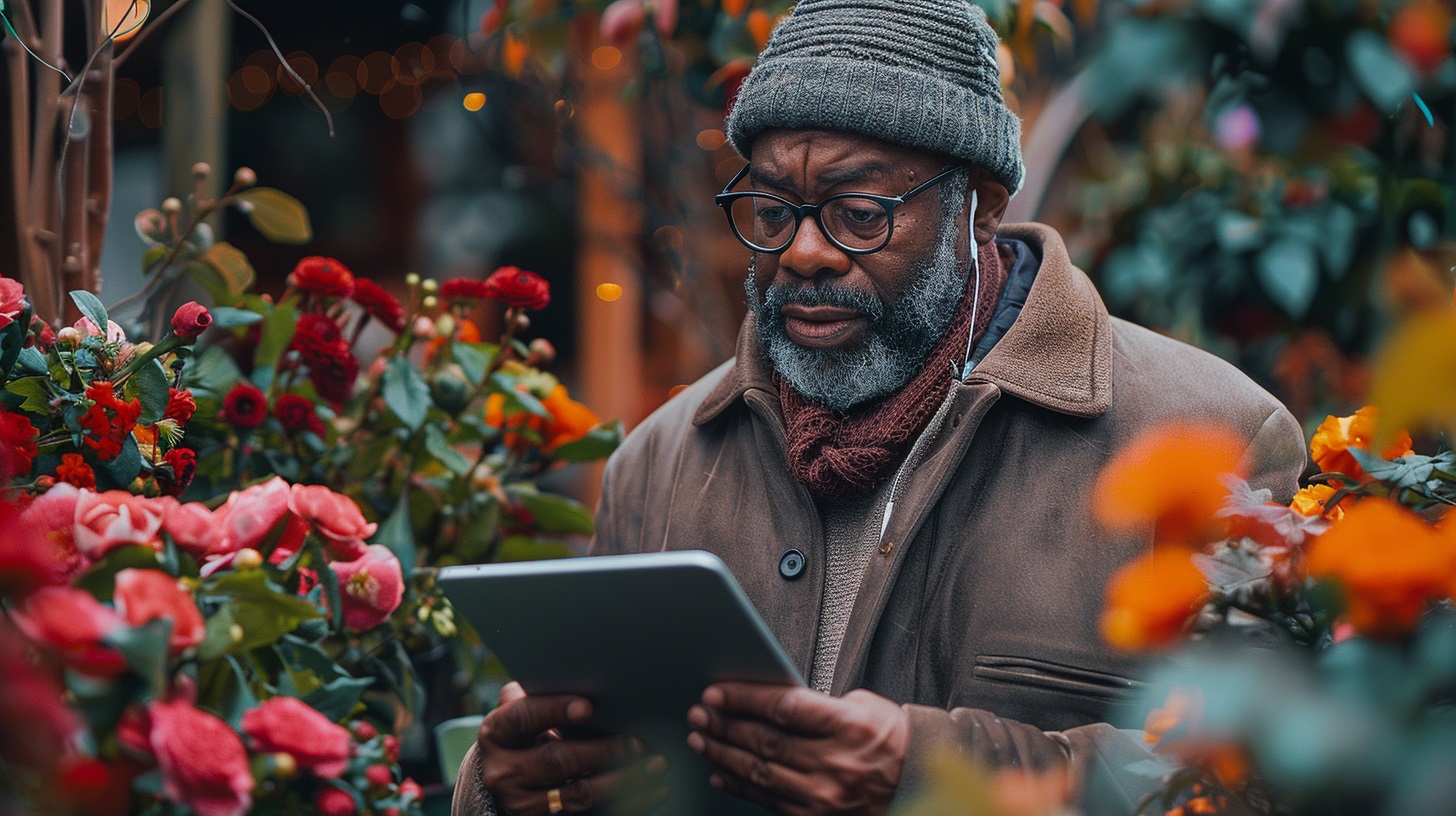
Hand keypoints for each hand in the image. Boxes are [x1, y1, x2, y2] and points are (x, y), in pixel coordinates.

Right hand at [474, 682, 669, 815]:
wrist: (505, 777)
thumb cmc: (524, 731)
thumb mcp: (520, 711)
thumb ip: (540, 693)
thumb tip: (582, 668)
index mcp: (496, 732)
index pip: (524, 717)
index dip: (555, 710)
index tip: (588, 707)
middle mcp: (503, 771)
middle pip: (556, 760)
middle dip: (602, 752)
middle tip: (637, 744)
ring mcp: (522, 802)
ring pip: (576, 794)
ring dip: (622, 781)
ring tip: (654, 766)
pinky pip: (587, 813)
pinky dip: (622, 802)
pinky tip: (652, 791)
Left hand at [685, 683, 908, 815]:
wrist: (916, 782)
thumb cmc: (890, 739)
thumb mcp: (861, 707)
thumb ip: (816, 704)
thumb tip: (770, 699)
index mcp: (849, 725)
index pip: (784, 708)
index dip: (744, 699)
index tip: (717, 692)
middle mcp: (835, 762)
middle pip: (765, 741)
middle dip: (725, 725)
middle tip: (699, 713)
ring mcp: (825, 795)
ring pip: (760, 772)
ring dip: (724, 754)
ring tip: (701, 739)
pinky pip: (768, 800)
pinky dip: (740, 786)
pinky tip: (721, 773)